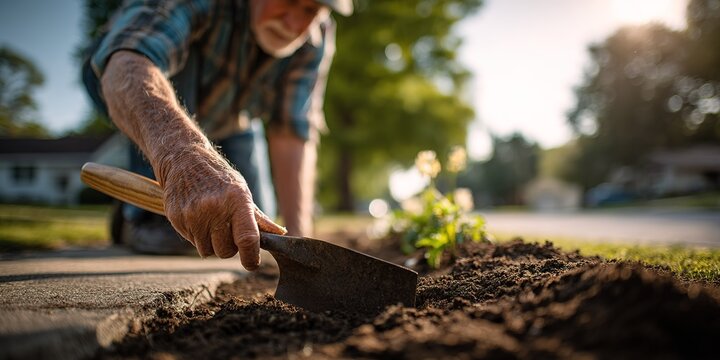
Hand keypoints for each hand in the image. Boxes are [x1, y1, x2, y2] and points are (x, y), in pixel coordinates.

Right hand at [155, 143, 285, 269]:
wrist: (185, 160)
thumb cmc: (220, 178)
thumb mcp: (242, 192)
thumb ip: (258, 218)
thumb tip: (280, 234)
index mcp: (237, 200)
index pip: (247, 239)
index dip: (251, 257)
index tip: (251, 263)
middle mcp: (215, 208)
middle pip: (226, 251)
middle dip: (229, 247)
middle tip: (227, 229)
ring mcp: (193, 214)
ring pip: (208, 251)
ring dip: (212, 243)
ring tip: (211, 222)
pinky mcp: (177, 218)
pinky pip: (192, 242)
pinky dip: (197, 236)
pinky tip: (197, 217)